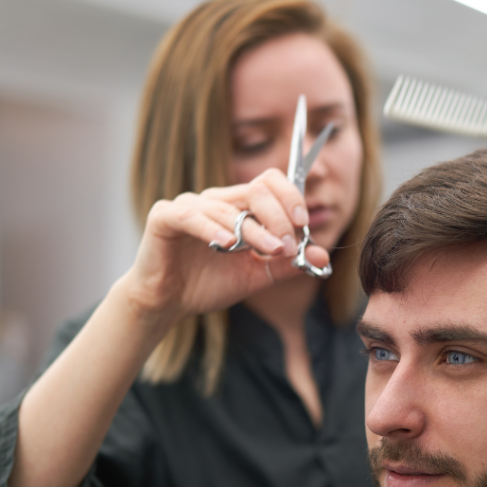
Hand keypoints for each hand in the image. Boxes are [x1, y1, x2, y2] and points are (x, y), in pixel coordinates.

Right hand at [125, 168, 330, 320]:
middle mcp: (217, 200)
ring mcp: (190, 205)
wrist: (168, 303)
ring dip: (254, 231)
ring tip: (270, 252)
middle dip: (278, 217)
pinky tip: (228, 244)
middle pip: (255, 189)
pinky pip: (191, 216)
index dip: (290, 197)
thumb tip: (322, 256)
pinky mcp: (165, 216)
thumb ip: (287, 264)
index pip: (270, 183)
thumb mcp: (255, 276)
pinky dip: (212, 228)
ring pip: (229, 208)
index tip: (303, 224)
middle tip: (288, 246)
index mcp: (239, 207)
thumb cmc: (208, 284)